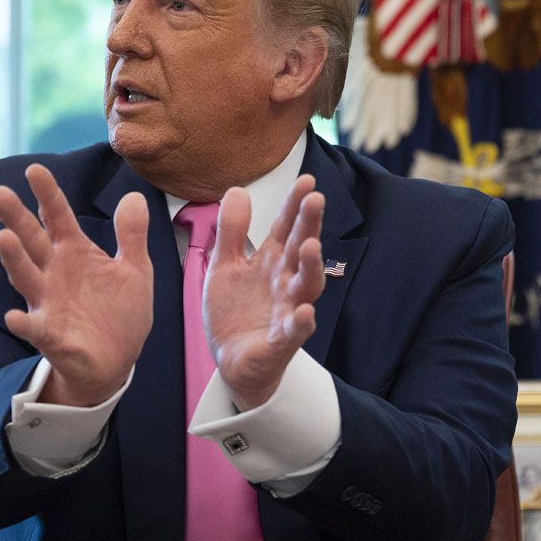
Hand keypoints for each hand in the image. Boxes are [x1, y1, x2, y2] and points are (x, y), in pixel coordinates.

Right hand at [0, 164, 152, 406]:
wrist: (117, 361)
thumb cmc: (119, 312)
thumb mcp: (135, 270)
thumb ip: (131, 235)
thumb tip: (133, 196)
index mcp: (74, 252)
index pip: (57, 217)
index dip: (47, 194)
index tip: (34, 169)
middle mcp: (54, 273)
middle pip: (32, 240)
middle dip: (16, 217)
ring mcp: (48, 303)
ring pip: (26, 277)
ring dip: (14, 259)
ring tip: (4, 238)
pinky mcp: (51, 336)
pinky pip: (34, 329)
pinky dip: (23, 323)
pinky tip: (14, 316)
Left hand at [203, 175, 324, 410]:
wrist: (231, 360)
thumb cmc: (235, 312)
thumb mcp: (224, 265)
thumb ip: (232, 231)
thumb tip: (237, 190)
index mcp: (272, 262)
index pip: (287, 228)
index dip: (295, 204)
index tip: (306, 179)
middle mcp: (285, 283)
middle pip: (302, 250)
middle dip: (309, 225)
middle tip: (315, 199)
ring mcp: (287, 311)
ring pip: (306, 287)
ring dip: (312, 267)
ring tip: (312, 246)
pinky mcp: (281, 342)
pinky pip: (294, 332)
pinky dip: (301, 323)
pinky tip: (304, 312)